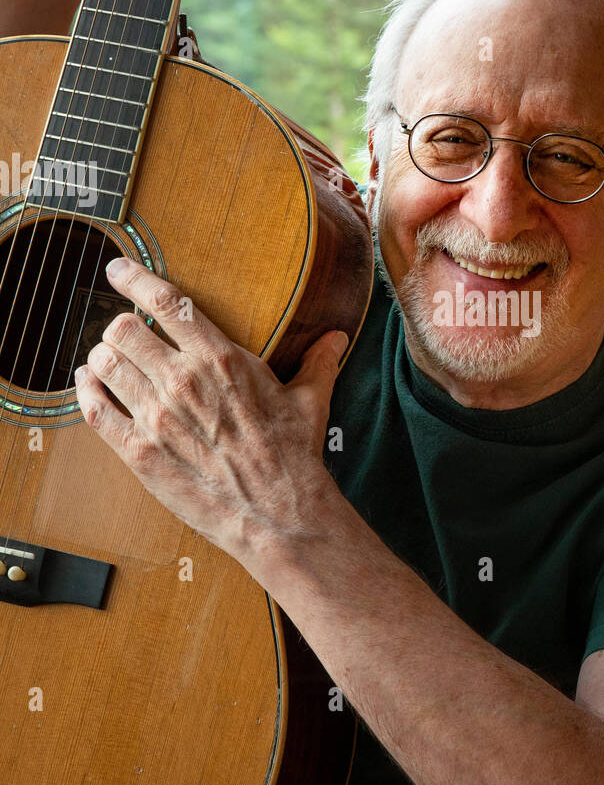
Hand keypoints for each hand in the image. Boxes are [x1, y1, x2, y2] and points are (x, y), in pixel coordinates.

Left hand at [74, 256, 346, 574]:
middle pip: (122, 329)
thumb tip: (337, 337)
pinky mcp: (140, 453)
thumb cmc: (293, 458)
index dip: (134, 278)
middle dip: (119, 326)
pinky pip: (95, 410)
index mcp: (221, 359)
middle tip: (123, 333)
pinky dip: (86, 391)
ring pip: (104, 364)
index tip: (118, 270)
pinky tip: (89, 385)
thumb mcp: (309, 402)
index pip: (165, 302)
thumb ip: (318, 362)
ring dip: (101, 357)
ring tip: (106, 359)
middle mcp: (182, 381)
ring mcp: (157, 417)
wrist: (279, 514)